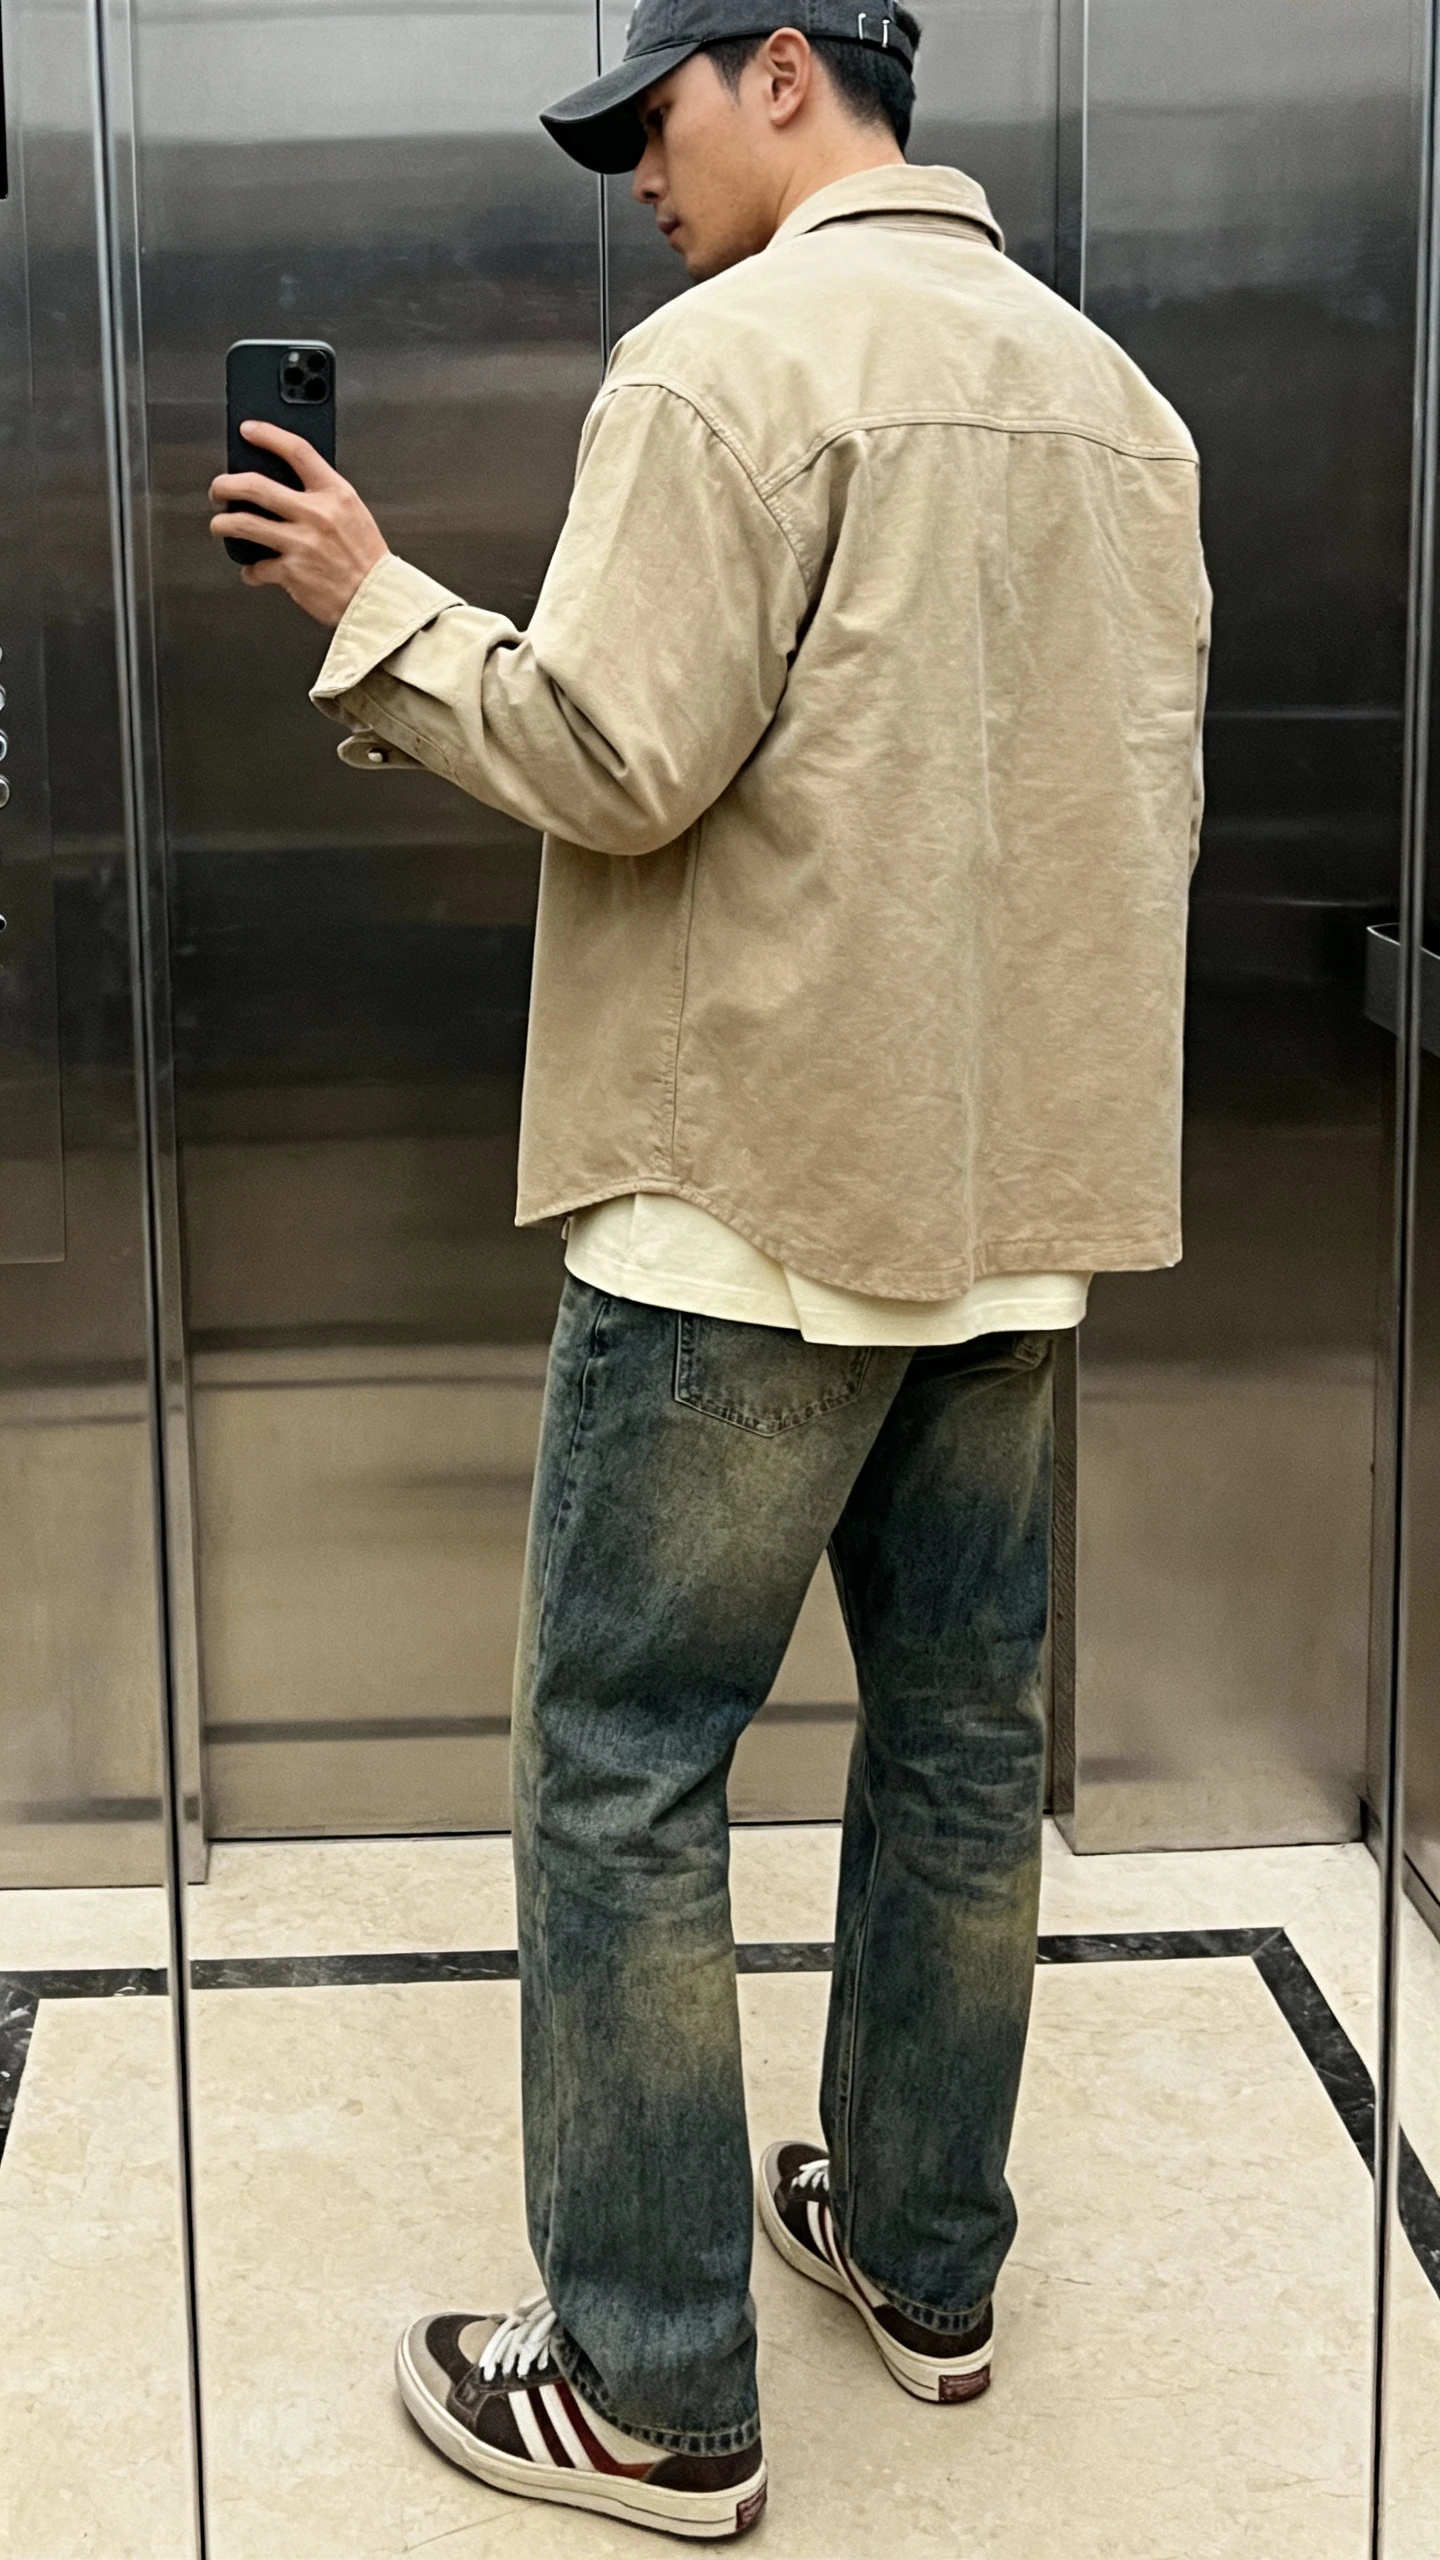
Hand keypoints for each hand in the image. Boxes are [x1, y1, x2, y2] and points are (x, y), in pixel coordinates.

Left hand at [208, 420, 388, 624]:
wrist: (378, 600)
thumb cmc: (367, 560)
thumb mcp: (353, 514)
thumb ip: (324, 497)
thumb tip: (287, 487)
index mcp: (335, 494)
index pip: (297, 451)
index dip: (268, 435)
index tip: (249, 430)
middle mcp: (316, 515)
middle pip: (256, 486)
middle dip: (226, 484)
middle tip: (219, 489)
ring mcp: (301, 543)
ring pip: (245, 524)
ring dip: (223, 523)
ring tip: (220, 525)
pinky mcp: (292, 572)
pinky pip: (258, 567)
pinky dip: (251, 570)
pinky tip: (253, 570)